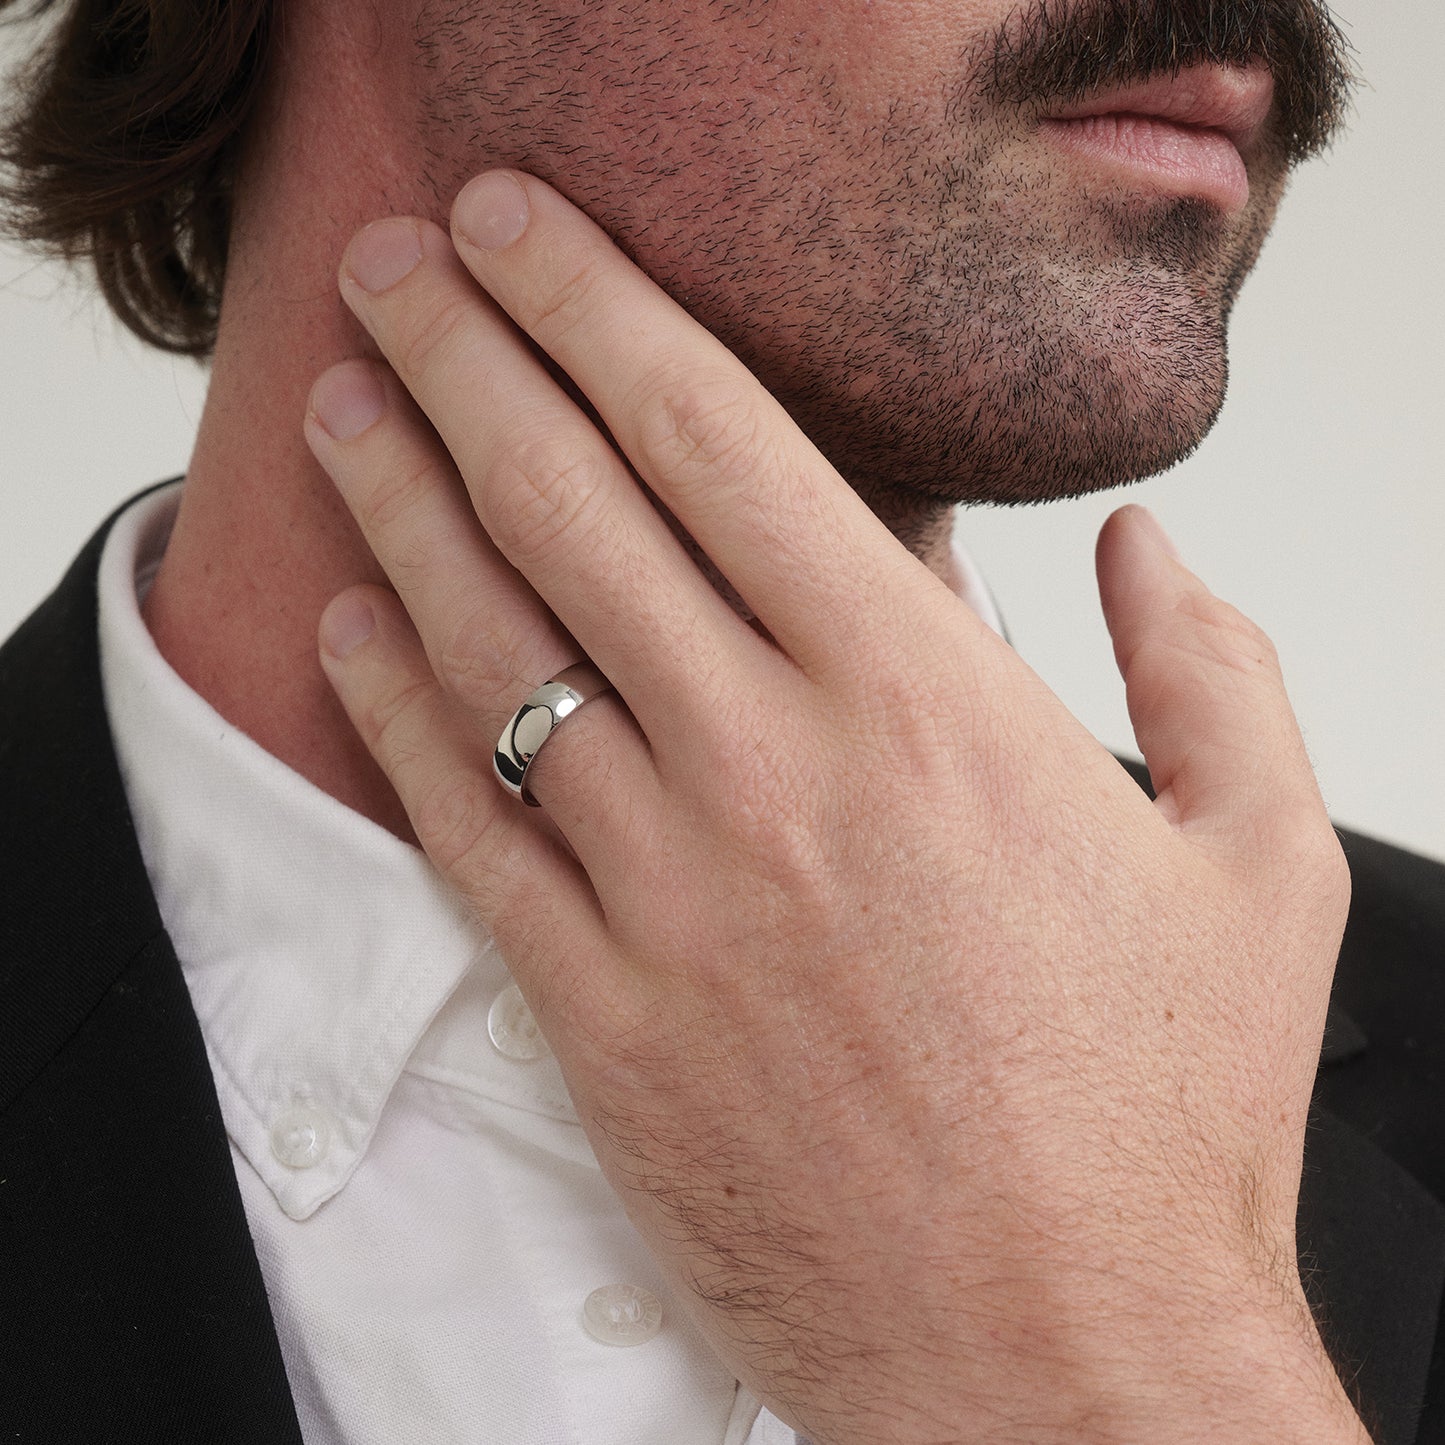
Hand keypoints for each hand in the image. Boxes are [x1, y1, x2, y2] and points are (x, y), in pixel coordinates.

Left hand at [304, 171, 1364, 1443]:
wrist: (1060, 1363)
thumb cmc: (1158, 1124)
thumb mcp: (1261, 866)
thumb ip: (1214, 673)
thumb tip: (1152, 551)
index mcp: (928, 709)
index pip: (723, 440)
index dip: (605, 308)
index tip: (531, 230)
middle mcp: (776, 773)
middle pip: (575, 505)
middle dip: (468, 358)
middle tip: (400, 269)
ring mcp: (670, 895)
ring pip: (497, 649)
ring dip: (405, 506)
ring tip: (345, 410)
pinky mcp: (602, 1016)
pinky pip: (467, 828)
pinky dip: (399, 712)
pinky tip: (356, 627)